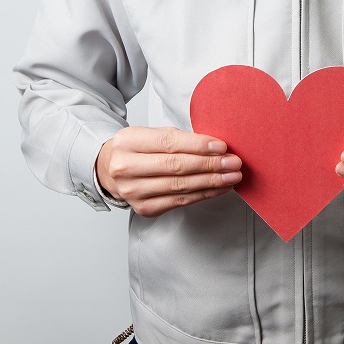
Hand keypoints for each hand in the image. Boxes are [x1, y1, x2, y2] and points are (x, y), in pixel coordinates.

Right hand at [96, 126, 242, 216]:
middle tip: (233, 162)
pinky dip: (203, 194)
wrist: (110, 170)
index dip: (198, 145)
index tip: (221, 146)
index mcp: (128, 142)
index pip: (169, 143)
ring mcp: (134, 192)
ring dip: (212, 182)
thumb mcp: (149, 134)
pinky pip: (181, 201)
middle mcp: (127, 168)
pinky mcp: (145, 209)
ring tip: (232, 176)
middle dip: (210, 165)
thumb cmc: (136, 149)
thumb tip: (215, 146)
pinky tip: (219, 188)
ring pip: (181, 187)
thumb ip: (177, 139)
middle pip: (176, 167)